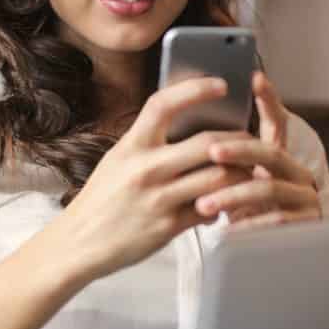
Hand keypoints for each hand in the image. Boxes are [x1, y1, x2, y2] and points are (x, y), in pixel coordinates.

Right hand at [62, 77, 250, 279]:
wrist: (78, 244)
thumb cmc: (101, 200)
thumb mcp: (118, 160)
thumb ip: (148, 143)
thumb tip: (187, 125)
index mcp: (131, 146)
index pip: (164, 104)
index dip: (196, 89)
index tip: (221, 85)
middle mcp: (145, 169)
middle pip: (207, 144)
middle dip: (237, 141)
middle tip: (250, 141)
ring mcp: (158, 199)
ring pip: (218, 178)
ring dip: (240, 174)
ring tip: (247, 172)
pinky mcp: (168, 227)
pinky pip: (210, 210)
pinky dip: (223, 205)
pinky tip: (224, 203)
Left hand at [194, 72, 321, 229]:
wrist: (267, 256)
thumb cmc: (241, 217)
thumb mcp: (230, 187)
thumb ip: (221, 163)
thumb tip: (189, 133)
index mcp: (278, 158)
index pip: (275, 122)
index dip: (268, 100)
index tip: (255, 78)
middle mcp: (296, 171)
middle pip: (269, 151)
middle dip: (239, 150)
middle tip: (211, 152)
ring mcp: (304, 197)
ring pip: (268, 187)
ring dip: (233, 194)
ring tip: (204, 205)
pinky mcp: (306, 223)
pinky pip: (276, 219)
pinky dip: (249, 224)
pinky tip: (226, 229)